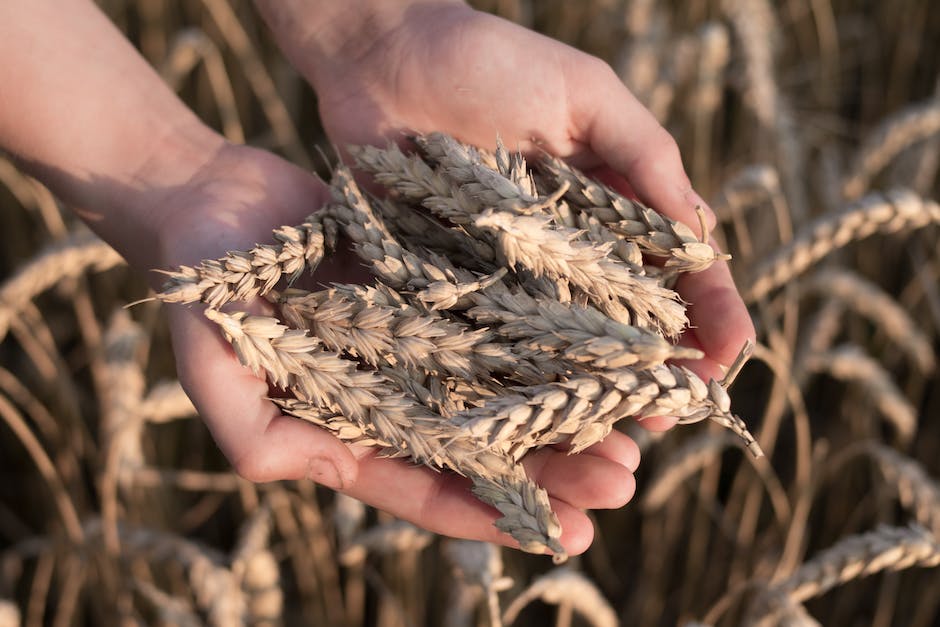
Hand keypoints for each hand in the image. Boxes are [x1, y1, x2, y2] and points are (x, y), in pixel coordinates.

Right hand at [156, 143, 639, 554]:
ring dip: (566, 411)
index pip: (432, 485)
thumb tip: (305, 472)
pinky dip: (546, 338)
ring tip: (633, 430)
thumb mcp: (214, 367)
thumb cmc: (204, 289)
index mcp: (351, 431)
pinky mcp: (435, 290)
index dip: (496, 515)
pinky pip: (498, 320)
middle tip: (623, 481)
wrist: (214, 204)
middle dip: (555, 469)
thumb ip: (252, 431)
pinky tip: (599, 347)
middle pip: (488, 444)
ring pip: (506, 387)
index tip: (567, 534)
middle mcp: (396, 395)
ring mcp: (420, 343)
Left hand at [266, 0, 755, 418]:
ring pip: (561, 344)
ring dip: (592, 389)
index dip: (707, 310)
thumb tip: (703, 231)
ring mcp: (508, 272)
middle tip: (676, 414)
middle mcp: (565, 248)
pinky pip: (489, 339)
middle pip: (623, 320)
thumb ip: (645, 156)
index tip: (730, 354)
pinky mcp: (450, 284)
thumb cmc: (492, 60)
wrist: (384, 58)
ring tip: (616, 432)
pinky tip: (532, 414)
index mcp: (609, 204)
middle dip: (656, 368)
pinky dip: (513, 376)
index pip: (673, 266)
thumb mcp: (586, 95)